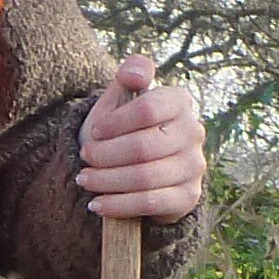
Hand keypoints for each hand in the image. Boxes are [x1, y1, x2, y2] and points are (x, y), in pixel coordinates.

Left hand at [76, 55, 203, 223]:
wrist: (134, 168)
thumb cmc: (123, 130)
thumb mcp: (121, 99)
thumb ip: (129, 75)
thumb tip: (137, 72)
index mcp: (180, 102)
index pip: (148, 109)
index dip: (116, 122)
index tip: (95, 132)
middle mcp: (193, 132)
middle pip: (143, 146)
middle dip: (106, 155)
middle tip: (85, 158)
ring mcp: (194, 166)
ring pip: (145, 177)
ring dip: (107, 181)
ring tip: (84, 180)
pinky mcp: (188, 196)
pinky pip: (151, 203)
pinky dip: (118, 205)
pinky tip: (97, 204)